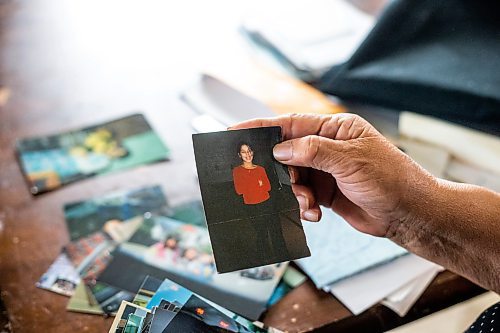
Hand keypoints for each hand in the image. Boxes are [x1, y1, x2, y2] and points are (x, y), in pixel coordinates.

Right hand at [231, 113, 434, 236]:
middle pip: (286, 153)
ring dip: (293, 193)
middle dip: (278, 171)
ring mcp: (325, 170)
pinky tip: (314, 212)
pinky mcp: (325, 192)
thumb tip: (279, 150)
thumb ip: (312, 151)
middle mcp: (327, 147)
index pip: (290, 124)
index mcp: (334, 129)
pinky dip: (302, 205)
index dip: (261, 128)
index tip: (235, 133)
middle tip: (266, 183)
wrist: (409, 214)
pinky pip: (301, 195)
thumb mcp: (350, 160)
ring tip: (307, 204)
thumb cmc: (391, 178)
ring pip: (291, 178)